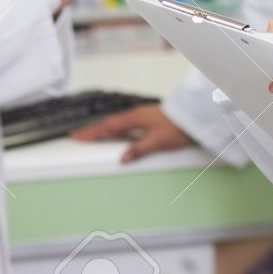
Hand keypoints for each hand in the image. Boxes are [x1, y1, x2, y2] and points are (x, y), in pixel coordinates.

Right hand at [71, 104, 192, 162]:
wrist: (195, 118)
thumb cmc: (179, 128)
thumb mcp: (159, 142)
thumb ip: (140, 149)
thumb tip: (122, 159)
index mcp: (136, 118)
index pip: (109, 126)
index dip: (93, 132)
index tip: (77, 137)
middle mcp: (137, 115)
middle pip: (110, 123)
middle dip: (93, 130)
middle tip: (77, 136)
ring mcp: (142, 116)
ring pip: (117, 123)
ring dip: (103, 129)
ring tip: (91, 136)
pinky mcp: (148, 119)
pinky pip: (125, 124)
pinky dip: (115, 129)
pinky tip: (115, 134)